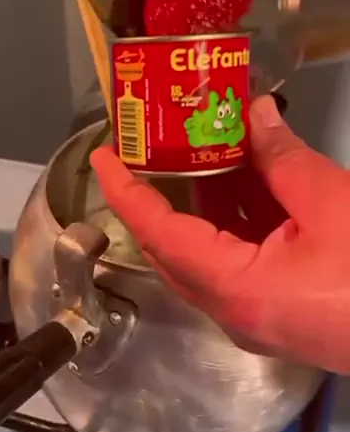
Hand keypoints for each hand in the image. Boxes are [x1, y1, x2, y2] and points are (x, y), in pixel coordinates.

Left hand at [91, 96, 349, 374]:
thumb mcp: (332, 206)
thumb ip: (284, 160)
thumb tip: (255, 115)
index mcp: (237, 290)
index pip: (163, 235)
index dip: (128, 194)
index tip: (104, 156)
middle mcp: (234, 311)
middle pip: (177, 250)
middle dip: (157, 197)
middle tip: (146, 149)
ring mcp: (256, 317)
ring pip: (208, 256)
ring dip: (199, 205)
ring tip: (190, 152)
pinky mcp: (278, 313)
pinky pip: (238, 265)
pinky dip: (232, 224)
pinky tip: (240, 181)